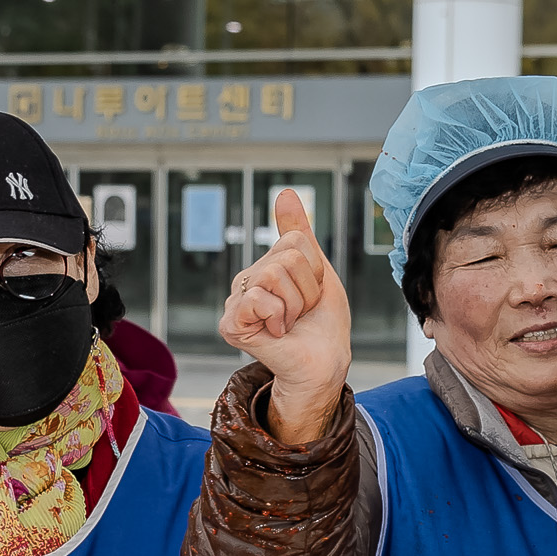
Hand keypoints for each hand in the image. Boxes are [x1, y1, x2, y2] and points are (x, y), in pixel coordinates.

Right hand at [218, 189, 351, 445]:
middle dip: (307, 289)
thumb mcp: (318, 270)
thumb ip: (299, 232)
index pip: (295, 242)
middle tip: (302, 313)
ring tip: (290, 323)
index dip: (316, 270)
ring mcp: (236, 302)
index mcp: (264, 266)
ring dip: (296, 305)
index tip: (312, 294)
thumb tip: (285, 192)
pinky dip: (278, 317)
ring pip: (274, 275)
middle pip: (285, 258)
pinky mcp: (231, 324)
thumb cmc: (322, 323)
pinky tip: (276, 333)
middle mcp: (246, 281)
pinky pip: (259, 299)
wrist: (324, 363)